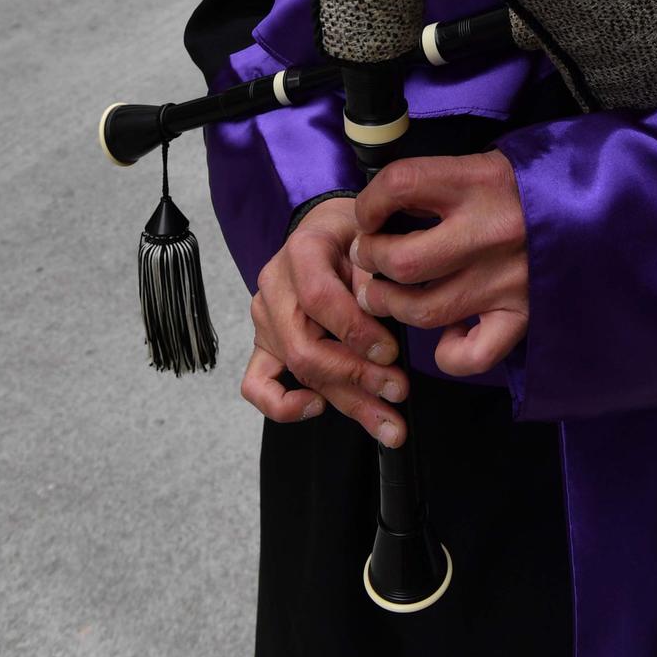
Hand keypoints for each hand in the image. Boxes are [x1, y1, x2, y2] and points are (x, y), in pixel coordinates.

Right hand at [242, 198, 408, 443]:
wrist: (331, 230)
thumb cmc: (356, 235)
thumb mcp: (374, 239)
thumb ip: (374, 277)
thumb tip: (382, 324)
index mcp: (301, 252)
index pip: (319, 300)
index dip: (356, 332)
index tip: (391, 352)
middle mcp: (275, 287)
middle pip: (305, 347)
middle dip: (356, 376)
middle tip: (399, 390)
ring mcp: (265, 320)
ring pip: (296, 371)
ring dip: (346, 402)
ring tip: (389, 425)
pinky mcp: (265, 345)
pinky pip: (257, 385)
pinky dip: (283, 405)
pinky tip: (319, 407)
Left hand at [353, 151, 528, 379]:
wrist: (601, 203)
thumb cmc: (528, 184)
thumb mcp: (485, 163)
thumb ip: (438, 183)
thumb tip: (380, 208)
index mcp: (478, 180)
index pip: (400, 185)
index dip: (370, 202)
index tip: (368, 214)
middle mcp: (490, 230)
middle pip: (403, 260)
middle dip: (372, 261)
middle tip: (370, 257)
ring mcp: (507, 278)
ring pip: (425, 311)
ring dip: (392, 305)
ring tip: (386, 294)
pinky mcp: (524, 313)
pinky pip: (474, 353)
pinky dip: (450, 353)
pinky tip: (447, 335)